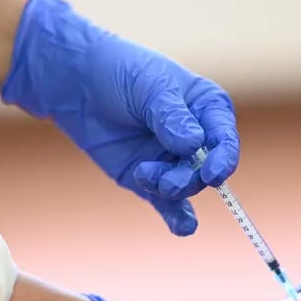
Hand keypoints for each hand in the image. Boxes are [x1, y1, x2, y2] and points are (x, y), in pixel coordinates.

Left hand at [1, 0, 238, 235]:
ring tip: (143, 174)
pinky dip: (177, 217)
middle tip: (166, 182)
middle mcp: (196, 137)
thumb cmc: (120, 72)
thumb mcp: (149, 86)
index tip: (212, 174)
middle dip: (188, 178)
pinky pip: (168, 204)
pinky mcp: (148, 179)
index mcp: (206, 108)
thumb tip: (194, 145)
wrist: (76, 83)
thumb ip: (171, 117)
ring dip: (170, 188)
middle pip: (205, 169)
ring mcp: (171, 160)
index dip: (223, 158)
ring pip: (184, 186)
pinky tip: (184, 229)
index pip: (224, 138)